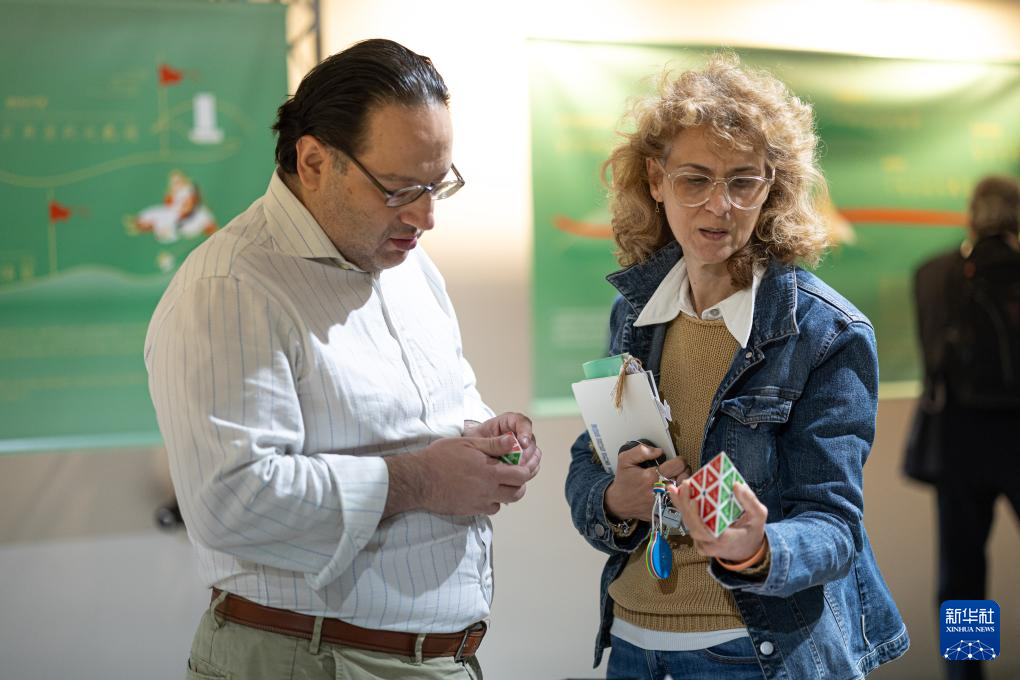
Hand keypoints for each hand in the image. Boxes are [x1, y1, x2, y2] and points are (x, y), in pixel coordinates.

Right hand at [384, 434, 533, 516]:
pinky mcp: (470, 510)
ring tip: (498, 481)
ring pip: (504, 502)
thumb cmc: (440, 457)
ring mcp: (479, 503)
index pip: (521, 476)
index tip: (523, 462)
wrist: (418, 480)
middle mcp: (488, 490)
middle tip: (513, 472)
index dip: (527, 469)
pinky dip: (492, 501)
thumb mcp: (468, 443)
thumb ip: (493, 444)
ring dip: (506, 492)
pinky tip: (484, 490)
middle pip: (517, 493)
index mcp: (490, 472)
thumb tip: (513, 442)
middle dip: (519, 483)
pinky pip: (489, 509)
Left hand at [464, 412, 541, 478]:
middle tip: (519, 463)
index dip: (525, 432)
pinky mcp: (524, 459)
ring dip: (528, 464)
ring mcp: (523, 447)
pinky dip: (527, 472)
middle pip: (531, 441)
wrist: (471, 452)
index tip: (523, 443)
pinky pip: (532, 465)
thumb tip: (510, 442)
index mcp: (509, 422)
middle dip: (527, 453)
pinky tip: (518, 477)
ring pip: (534, 454)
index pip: (523, 422)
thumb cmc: (474, 443)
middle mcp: (519, 433)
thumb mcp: (478, 440)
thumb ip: (493, 441)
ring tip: (517, 472)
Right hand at [604, 444, 691, 521]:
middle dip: (684, 471)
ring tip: (678, 479)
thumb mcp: (625, 460)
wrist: (618, 502)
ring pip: (685, 491)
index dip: (680, 460)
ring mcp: (662, 503)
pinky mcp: (663, 512)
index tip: (677, 460)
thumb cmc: (623, 481)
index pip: (678, 465)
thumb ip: (641, 451)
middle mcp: (658, 491)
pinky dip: (680, 496)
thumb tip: (659, 451)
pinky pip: (679, 503)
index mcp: (651, 477)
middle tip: (678, 470)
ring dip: (684, 483)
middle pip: (685, 477)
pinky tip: (675, 492)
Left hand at [668, 480, 767, 563]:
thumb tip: (736, 484)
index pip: (706, 530)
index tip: (694, 500)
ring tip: (677, 487)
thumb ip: (750, 501)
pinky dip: (683, 510)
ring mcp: (702, 544)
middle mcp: (711, 544)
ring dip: (681, 504)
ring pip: (688, 524)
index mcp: (725, 539)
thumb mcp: (759, 516)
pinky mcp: (698, 541)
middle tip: (686, 484)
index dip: (697, 516)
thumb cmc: (752, 530)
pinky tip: (678, 495)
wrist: (747, 550)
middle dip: (685, 504)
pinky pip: (689, 525)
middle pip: (692, 525)